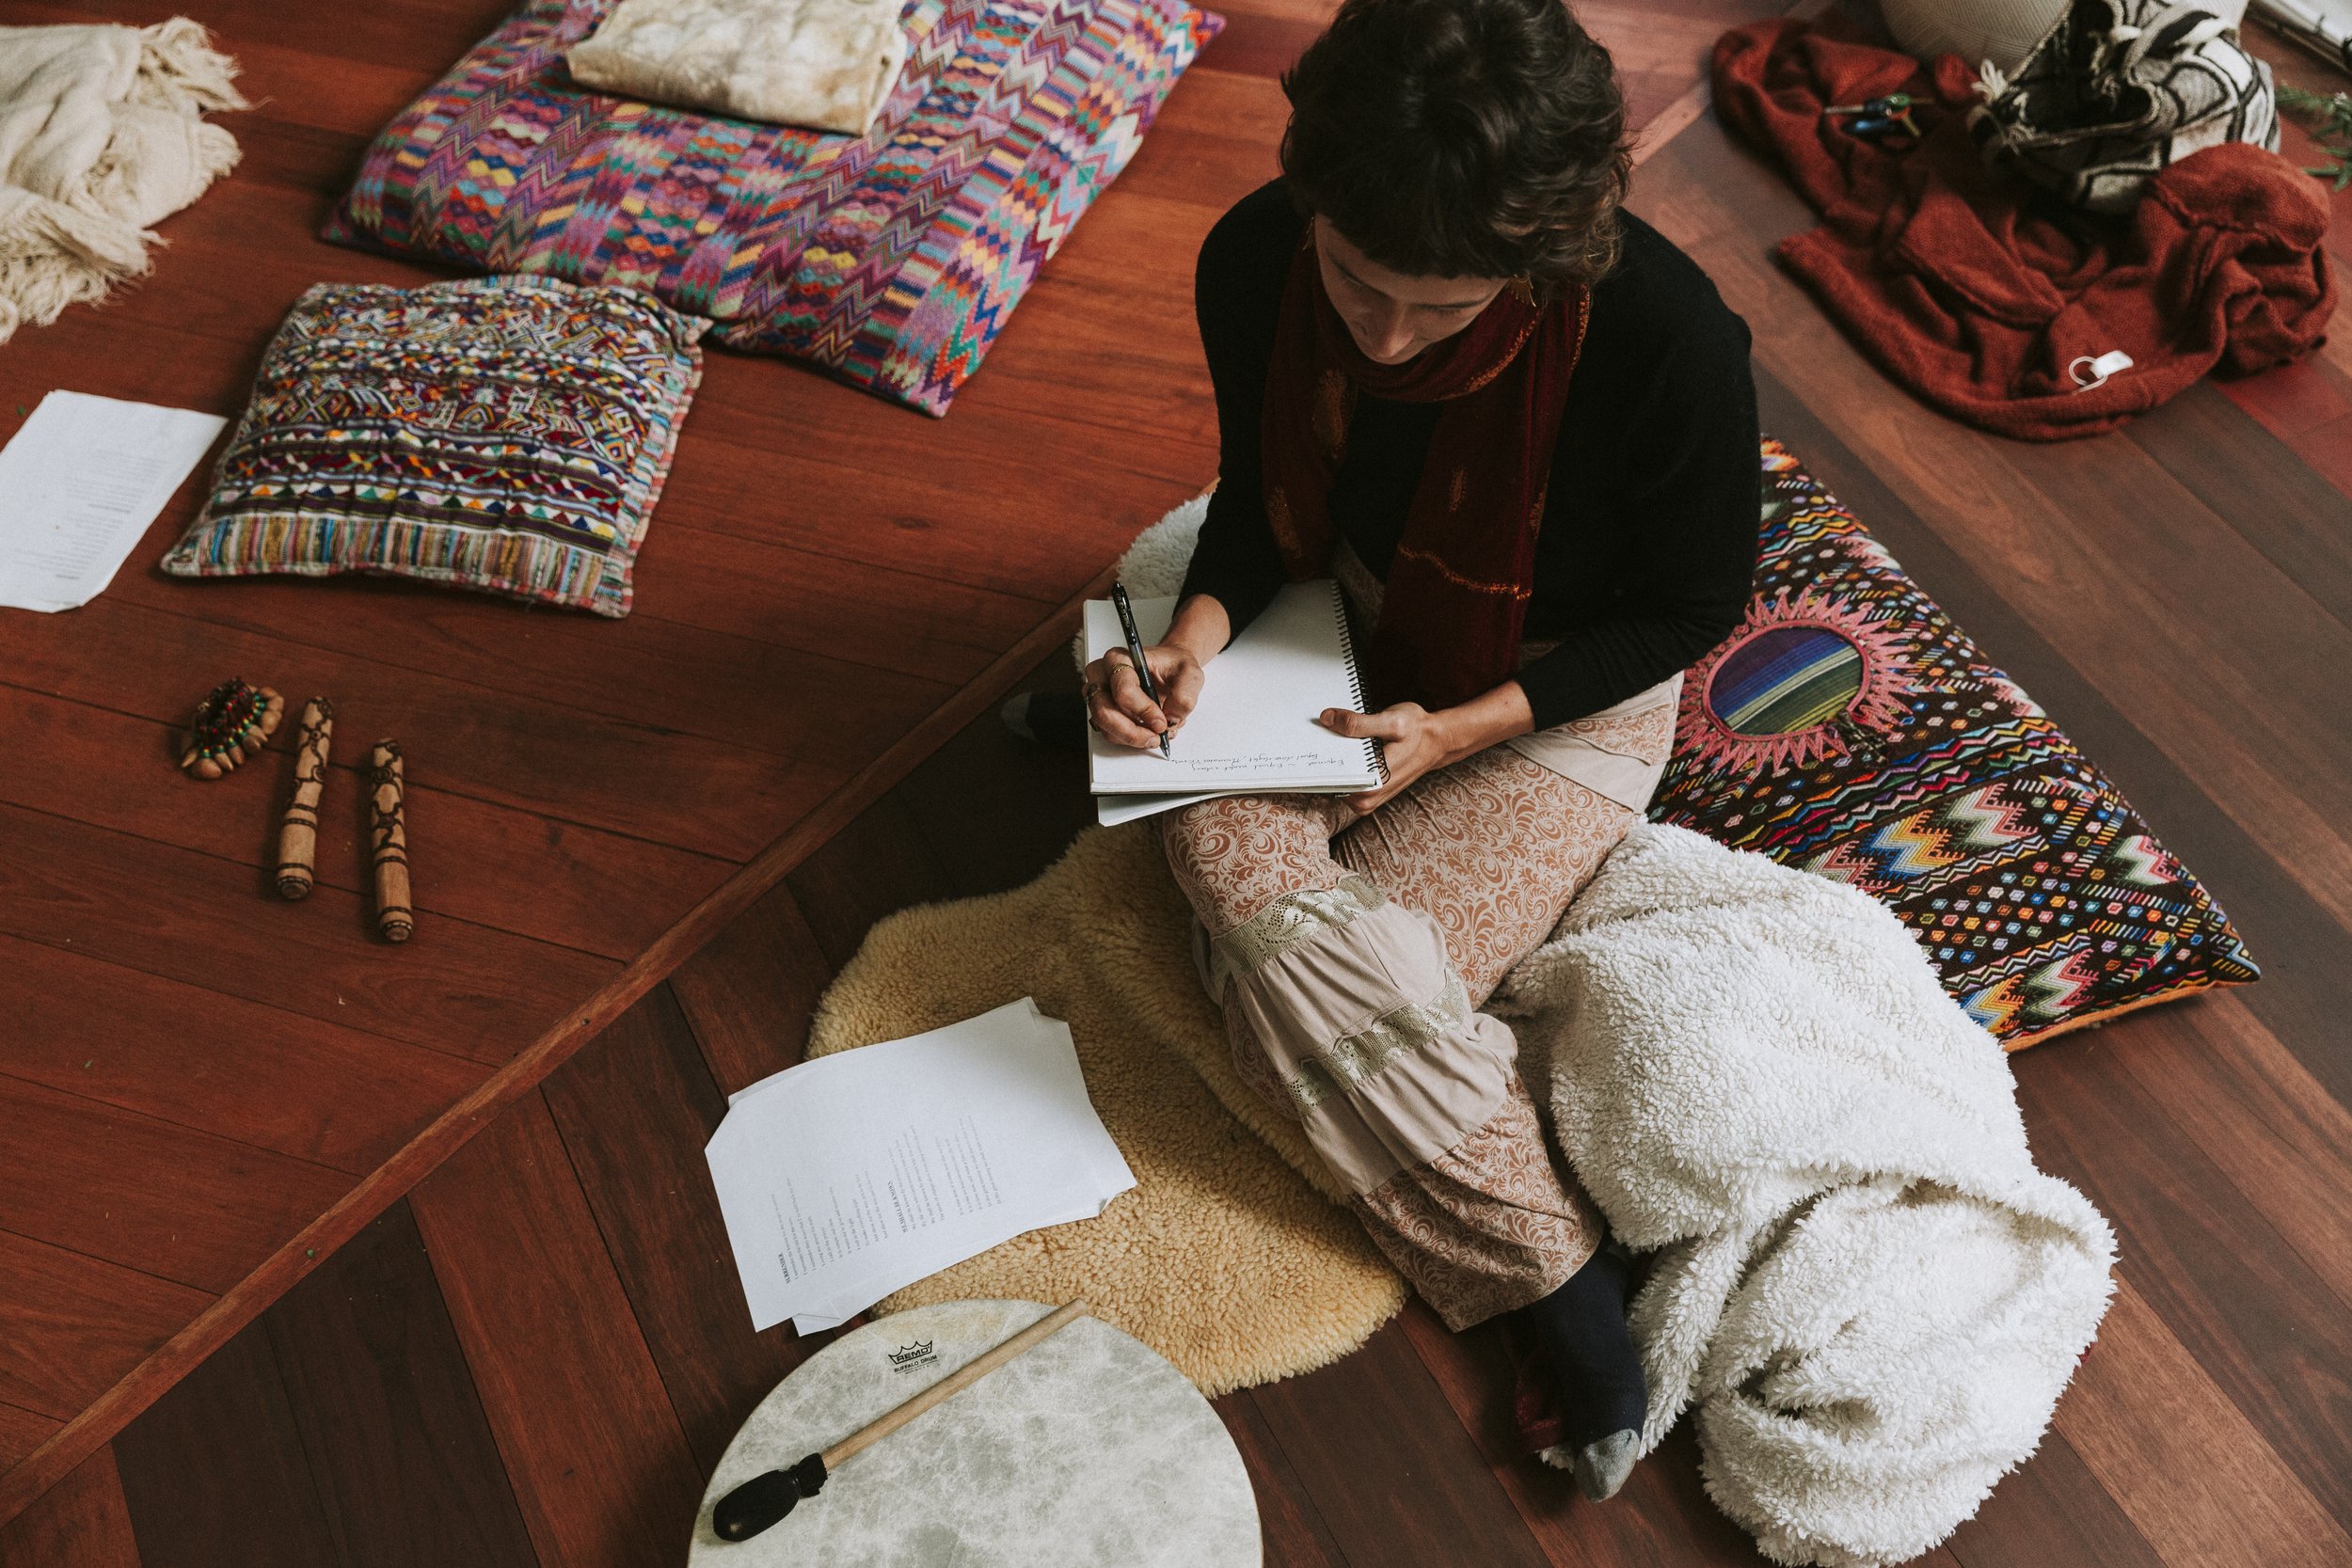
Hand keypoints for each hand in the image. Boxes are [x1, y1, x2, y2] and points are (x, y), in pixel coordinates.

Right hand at [1085, 643, 1205, 750]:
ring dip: (1132, 738)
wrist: (1170, 671)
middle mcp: (1102, 676)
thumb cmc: (1173, 666)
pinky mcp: (1103, 712)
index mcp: (1120, 659)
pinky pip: (1110, 733)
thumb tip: (1171, 718)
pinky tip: (1148, 732)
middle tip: (1155, 737)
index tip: (1161, 721)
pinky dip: (1130, 739)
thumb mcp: (1190, 673)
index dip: (1143, 710)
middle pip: (1104, 711)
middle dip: (1131, 732)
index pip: (1123, 690)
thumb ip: (1185, 694)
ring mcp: (1099, 696)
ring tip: (1156, 735)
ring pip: (1105, 727)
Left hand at [1320, 680, 1537, 812]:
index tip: (1300, 745)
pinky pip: (1342, 784)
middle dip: (1317, 761)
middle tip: (1306, 737)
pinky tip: (1333, 748)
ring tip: (1319, 740)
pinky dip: (1336, 767)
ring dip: (1325, 764)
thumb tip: (1327, 719)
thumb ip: (1358, 723)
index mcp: (1372, 782)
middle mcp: (1368, 797)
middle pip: (1328, 782)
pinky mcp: (1366, 794)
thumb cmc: (1417, 730)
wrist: (1436, 741)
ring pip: (1333, 784)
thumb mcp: (1391, 721)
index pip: (1330, 779)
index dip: (1313, 762)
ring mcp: (1367, 799)